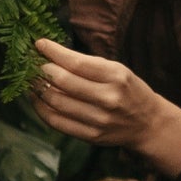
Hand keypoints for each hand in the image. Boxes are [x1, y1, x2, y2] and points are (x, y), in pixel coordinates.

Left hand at [29, 37, 180, 176]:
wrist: (148, 124)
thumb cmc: (129, 91)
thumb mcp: (117, 70)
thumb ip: (87, 63)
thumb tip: (50, 54)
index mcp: (116, 77)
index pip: (75, 63)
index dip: (53, 52)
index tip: (39, 44)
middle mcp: (108, 99)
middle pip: (63, 82)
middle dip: (42, 70)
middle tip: (33, 64)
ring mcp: (99, 120)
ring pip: (56, 103)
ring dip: (38, 89)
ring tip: (32, 80)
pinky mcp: (91, 136)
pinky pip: (57, 122)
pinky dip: (41, 109)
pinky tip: (38, 99)